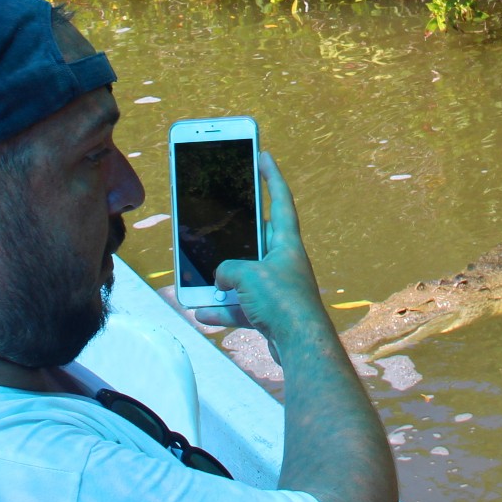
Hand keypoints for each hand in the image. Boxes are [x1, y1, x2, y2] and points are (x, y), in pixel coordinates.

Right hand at [203, 152, 332, 347]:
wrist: (301, 345)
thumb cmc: (283, 303)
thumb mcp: (248, 275)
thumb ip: (228, 269)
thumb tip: (221, 277)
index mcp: (286, 243)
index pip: (280, 200)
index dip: (271, 177)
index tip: (264, 155)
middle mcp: (284, 262)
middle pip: (257, 240)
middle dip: (236, 236)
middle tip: (218, 222)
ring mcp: (278, 288)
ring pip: (245, 277)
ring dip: (223, 281)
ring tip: (201, 280)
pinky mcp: (271, 313)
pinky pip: (242, 306)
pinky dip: (223, 309)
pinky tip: (203, 312)